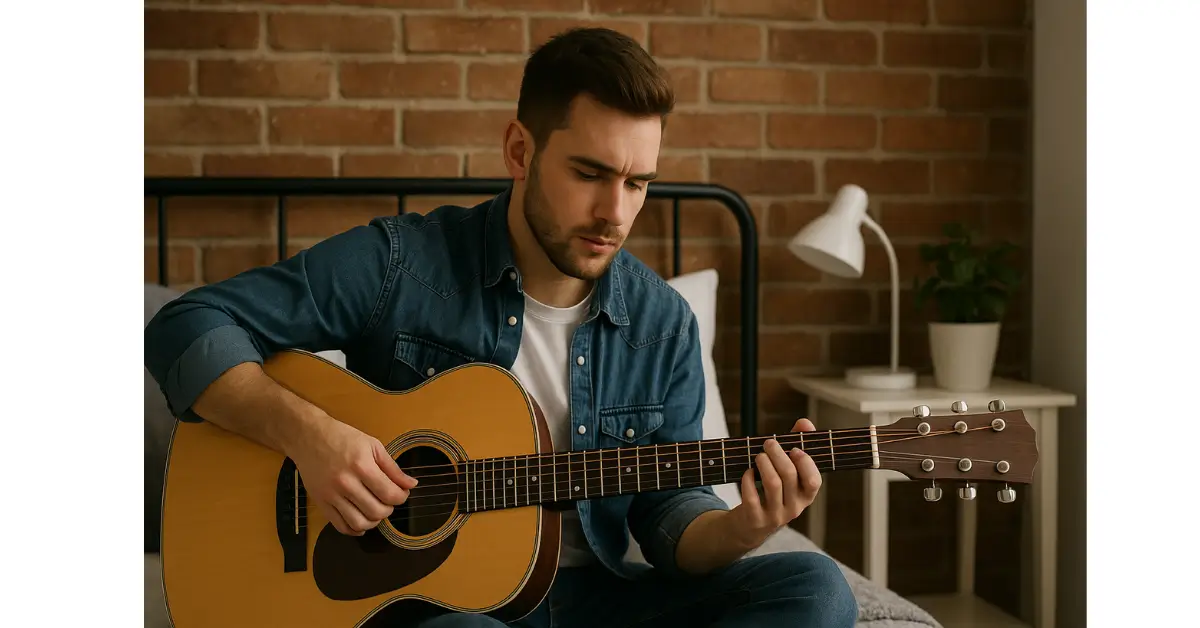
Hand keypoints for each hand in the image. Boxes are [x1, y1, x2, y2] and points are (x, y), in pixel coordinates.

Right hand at [287, 414, 418, 535]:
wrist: (308, 437)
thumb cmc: (342, 437)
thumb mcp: (373, 445)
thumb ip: (393, 468)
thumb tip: (411, 484)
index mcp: (362, 466)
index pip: (390, 494)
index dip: (402, 497)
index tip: (402, 493)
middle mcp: (346, 483)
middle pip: (376, 511)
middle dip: (389, 509)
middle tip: (389, 501)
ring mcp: (331, 495)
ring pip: (359, 523)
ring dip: (373, 521)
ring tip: (376, 510)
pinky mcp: (321, 503)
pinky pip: (340, 526)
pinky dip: (354, 530)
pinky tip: (361, 521)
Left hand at [725, 419, 821, 549]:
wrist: (749, 528)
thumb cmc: (770, 493)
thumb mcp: (786, 474)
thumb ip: (796, 446)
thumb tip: (806, 422)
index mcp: (805, 496)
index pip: (814, 481)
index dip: (805, 463)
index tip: (794, 448)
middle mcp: (794, 508)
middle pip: (790, 476)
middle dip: (778, 454)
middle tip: (768, 443)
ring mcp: (775, 516)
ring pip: (773, 484)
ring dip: (764, 464)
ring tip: (758, 455)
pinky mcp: (755, 519)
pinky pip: (751, 496)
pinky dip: (747, 479)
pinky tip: (747, 472)